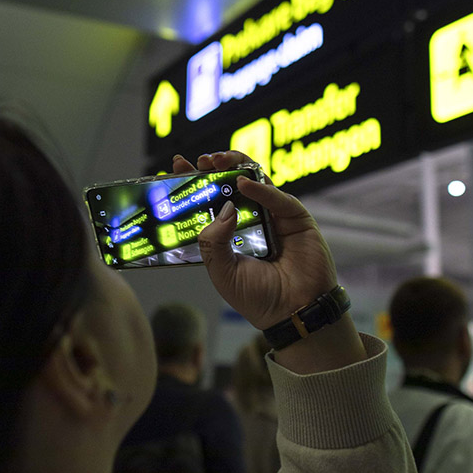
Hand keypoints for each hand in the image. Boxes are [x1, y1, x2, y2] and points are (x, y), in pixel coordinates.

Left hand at [172, 151, 337, 330]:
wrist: (294, 312)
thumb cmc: (259, 299)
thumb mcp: (222, 272)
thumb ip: (214, 241)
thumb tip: (224, 206)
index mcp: (228, 234)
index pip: (208, 201)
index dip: (193, 182)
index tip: (177, 165)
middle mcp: (250, 220)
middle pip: (230, 183)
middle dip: (215, 167)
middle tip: (202, 161)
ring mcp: (273, 216)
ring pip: (254, 180)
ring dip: (236, 165)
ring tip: (219, 161)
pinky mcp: (295, 217)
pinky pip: (276, 197)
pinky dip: (260, 188)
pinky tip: (243, 183)